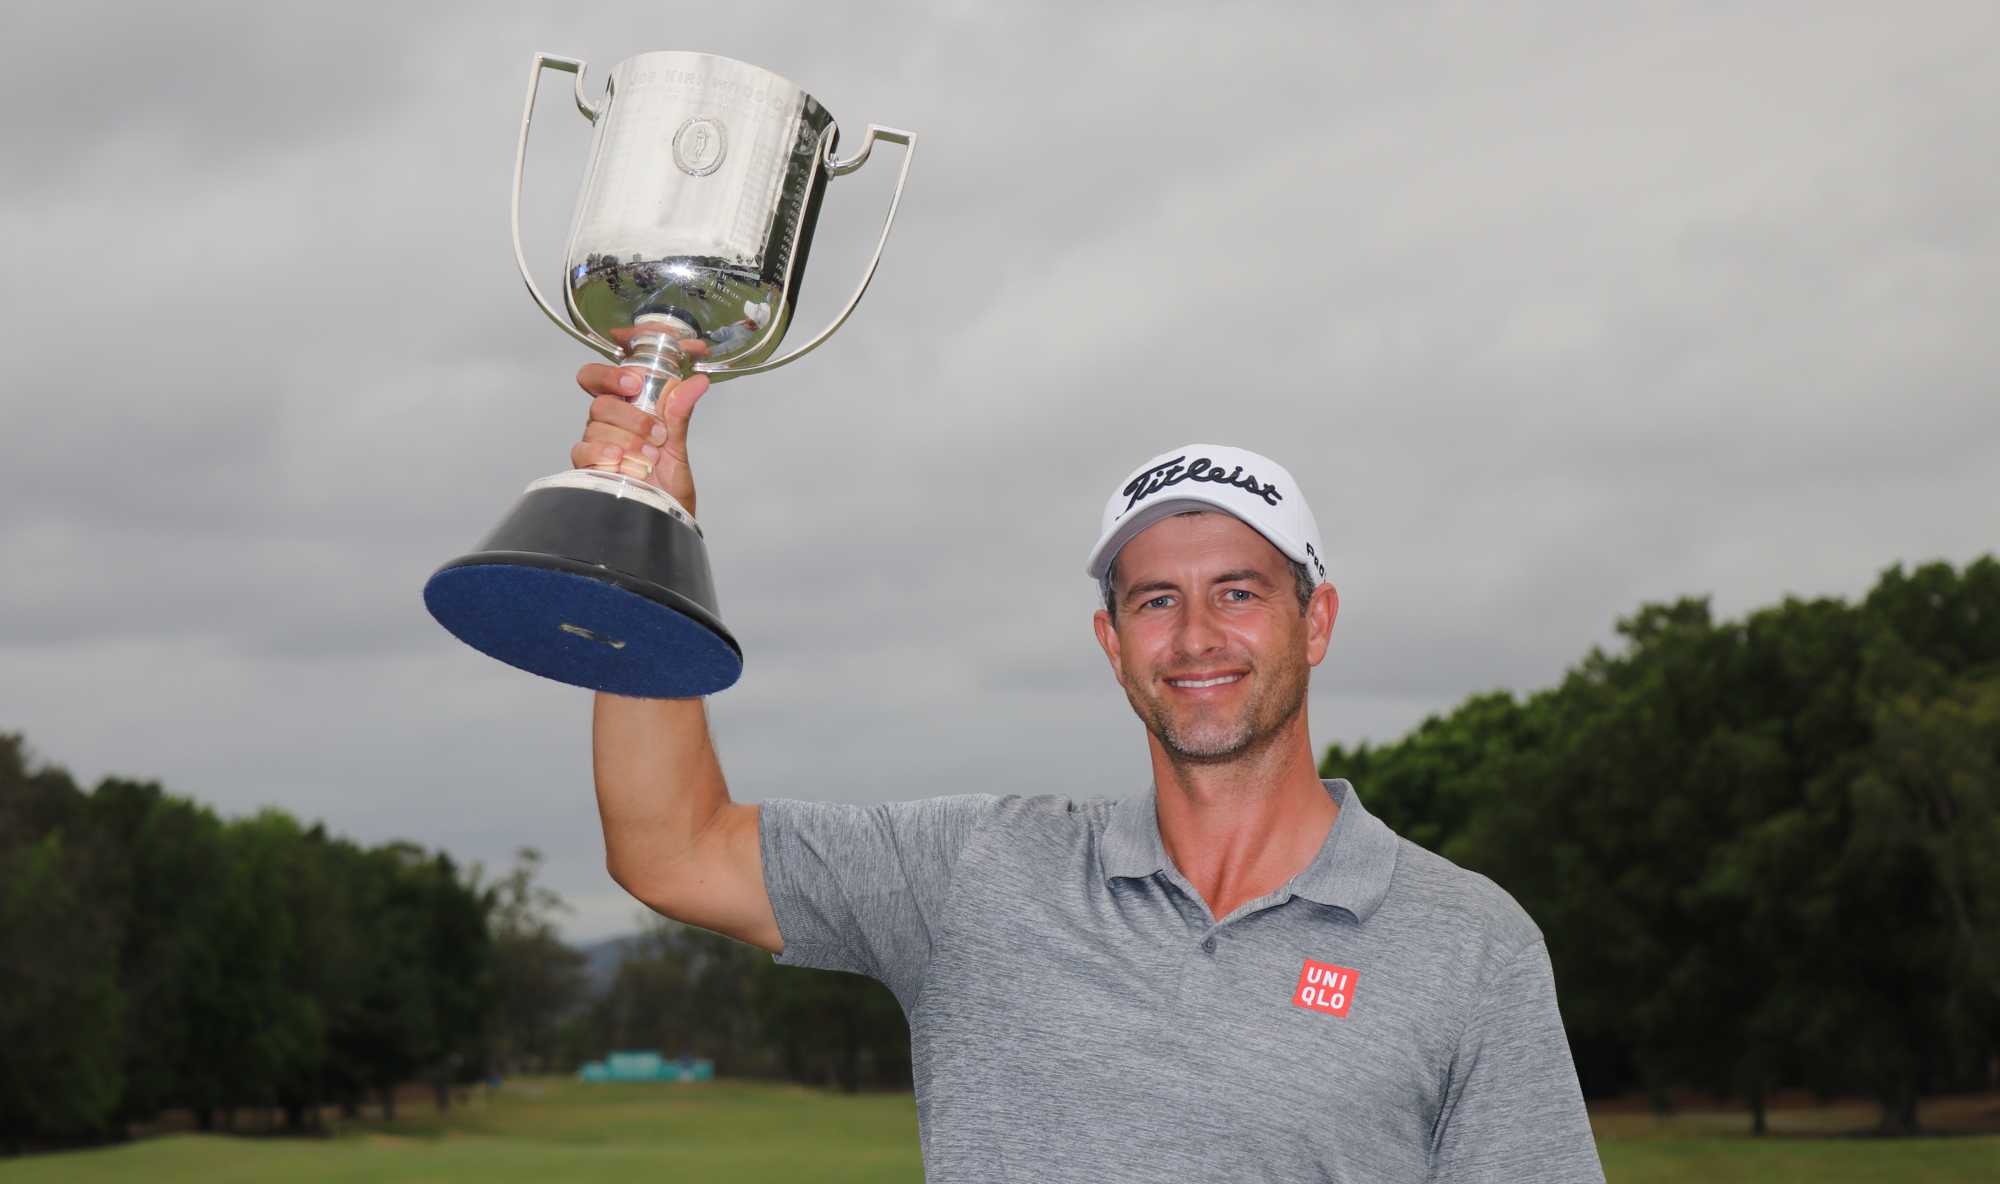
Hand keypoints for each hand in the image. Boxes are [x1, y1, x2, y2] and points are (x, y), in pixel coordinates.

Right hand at [569, 336, 711, 517]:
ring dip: (628, 441)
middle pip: (601, 403)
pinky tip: (621, 461)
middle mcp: (606, 425)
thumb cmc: (668, 484)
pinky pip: (584, 452)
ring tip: (650, 457)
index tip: (635, 383)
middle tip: (658, 435)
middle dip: (633, 418)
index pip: (599, 379)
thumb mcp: (678, 444)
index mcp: (624, 410)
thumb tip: (697, 383)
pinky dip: (605, 454)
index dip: (610, 376)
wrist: (666, 518)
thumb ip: (680, 411)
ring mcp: (595, 446)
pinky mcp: (587, 469)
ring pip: (596, 427)